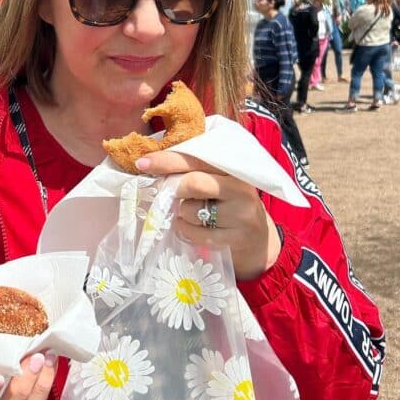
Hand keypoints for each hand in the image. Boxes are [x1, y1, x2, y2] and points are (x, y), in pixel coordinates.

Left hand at [133, 152, 280, 279]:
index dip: (167, 160)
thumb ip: (193, 170)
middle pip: (193, 183)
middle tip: (168, 194)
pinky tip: (197, 228)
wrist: (257, 241)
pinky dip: (187, 231)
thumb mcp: (218, 182)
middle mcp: (240, 187)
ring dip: (182, 213)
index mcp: (232, 167)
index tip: (142, 163)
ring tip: (194, 214)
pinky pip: (195, 233)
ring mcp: (241, 214)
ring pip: (191, 210)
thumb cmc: (228, 205)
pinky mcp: (236, 238)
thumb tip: (151, 163)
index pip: (196, 157)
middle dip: (174, 189)